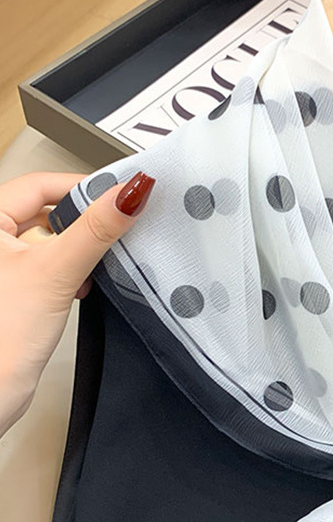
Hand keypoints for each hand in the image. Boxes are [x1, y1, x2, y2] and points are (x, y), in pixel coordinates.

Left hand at [0, 170, 154, 436]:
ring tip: (96, 263)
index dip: (82, 189)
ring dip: (78, 250)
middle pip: (47, 211)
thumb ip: (96, 229)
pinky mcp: (13, 289)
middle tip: (114, 229)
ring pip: (49, 239)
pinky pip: (48, 265)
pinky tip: (82, 286)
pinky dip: (69, 271)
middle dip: (83, 223)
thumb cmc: (3, 336)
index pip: (40, 185)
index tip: (119, 197)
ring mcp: (2, 266)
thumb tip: (131, 193)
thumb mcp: (57, 271)